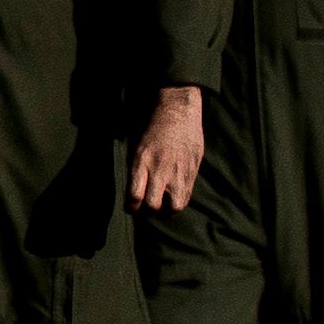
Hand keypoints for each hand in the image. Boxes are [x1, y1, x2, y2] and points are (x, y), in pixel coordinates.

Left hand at [125, 85, 205, 217]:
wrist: (178, 112)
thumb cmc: (153, 128)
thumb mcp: (137, 146)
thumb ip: (136, 170)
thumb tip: (134, 192)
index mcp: (142, 162)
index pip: (134, 196)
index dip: (131, 207)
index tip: (131, 208)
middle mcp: (160, 169)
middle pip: (152, 206)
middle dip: (146, 212)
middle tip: (145, 209)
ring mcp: (178, 172)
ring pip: (173, 207)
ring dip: (165, 212)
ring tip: (162, 207)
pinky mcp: (192, 171)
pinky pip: (186, 197)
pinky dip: (178, 202)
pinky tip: (173, 198)